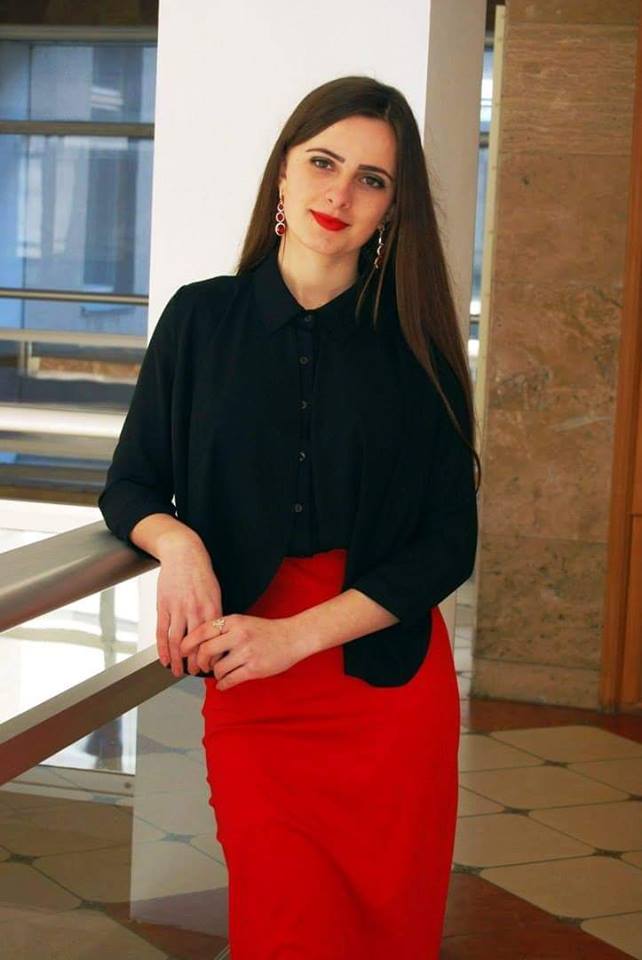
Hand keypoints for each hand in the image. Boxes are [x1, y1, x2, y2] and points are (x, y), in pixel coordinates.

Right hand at [155, 536, 223, 677]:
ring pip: (177, 641)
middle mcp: (195, 610)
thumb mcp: (215, 592)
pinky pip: (162, 632)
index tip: (211, 666)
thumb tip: (216, 634)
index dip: (211, 656)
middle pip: (195, 644)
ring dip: (177, 660)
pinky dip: (162, 648)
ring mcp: (177, 609)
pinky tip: (164, 658)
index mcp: (212, 608)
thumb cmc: (200, 573)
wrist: (183, 554)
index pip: (212, 639)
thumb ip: (214, 613)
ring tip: (177, 671)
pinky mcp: (163, 606)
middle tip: (194, 673)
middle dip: (194, 662)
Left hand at [179, 614, 306, 689]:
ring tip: (217, 674)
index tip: (182, 651)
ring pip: (217, 668)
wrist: (293, 637)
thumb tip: (200, 645)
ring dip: (214, 674)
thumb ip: (223, 630)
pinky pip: (230, 680)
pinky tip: (223, 684)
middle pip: (205, 651)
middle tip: (198, 667)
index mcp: (234, 621)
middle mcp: (239, 635)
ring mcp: (247, 652)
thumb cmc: (268, 631)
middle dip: (198, 662)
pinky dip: (222, 684)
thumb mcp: (243, 622)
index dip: (188, 642)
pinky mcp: (254, 668)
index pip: (202, 631)